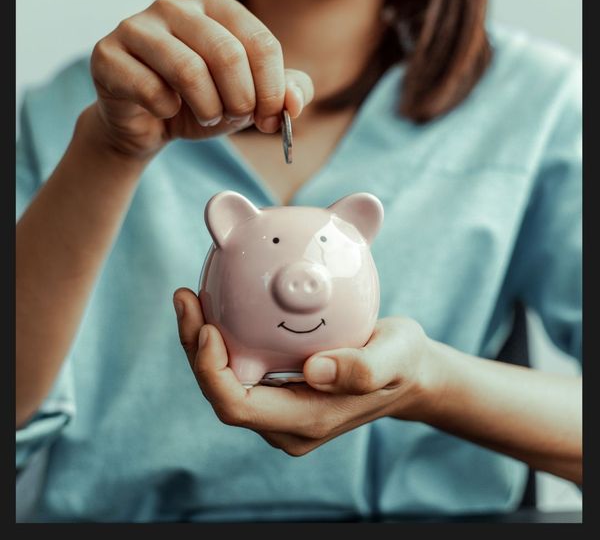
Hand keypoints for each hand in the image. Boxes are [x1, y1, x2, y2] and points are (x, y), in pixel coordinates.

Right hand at [89, 0, 313, 158]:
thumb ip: (281, 94)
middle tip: (235, 118)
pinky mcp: (108, 55)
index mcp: (216, 7)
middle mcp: (176, 7)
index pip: (262, 43)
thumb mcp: (250, 99)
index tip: (268, 118)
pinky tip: (166, 111)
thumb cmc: (202, 103)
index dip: (272, 91)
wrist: (150, 123)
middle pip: (228, 54)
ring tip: (206, 116)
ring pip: (189, 70)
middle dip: (241, 100)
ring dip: (208, 109)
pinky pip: (151, 90)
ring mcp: (137, 26)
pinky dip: (168, 113)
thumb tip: (294, 103)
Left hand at [173, 288, 438, 455]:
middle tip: (186, 297)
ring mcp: (281, 411)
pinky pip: (239, 369)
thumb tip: (313, 371)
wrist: (406, 373)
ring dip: (200, 343)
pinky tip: (218, 306)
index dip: (211, 372)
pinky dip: (222, 340)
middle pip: (221, 393)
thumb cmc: (403, 362)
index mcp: (308, 420)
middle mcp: (286, 424)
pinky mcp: (280, 393)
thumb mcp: (397, 356)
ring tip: (191, 297)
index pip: (237, 407)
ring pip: (225, 381)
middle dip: (194, 349)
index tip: (207, 326)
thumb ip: (363, 368)